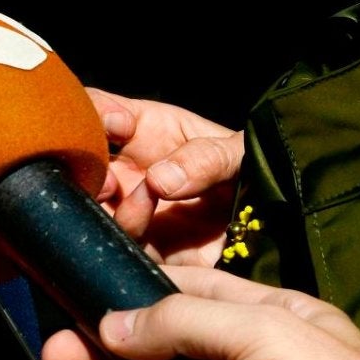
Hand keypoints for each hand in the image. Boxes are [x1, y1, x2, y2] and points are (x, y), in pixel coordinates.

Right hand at [88, 89, 243, 267]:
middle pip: (80, 160)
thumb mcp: (241, 153)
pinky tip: (147, 239)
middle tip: (109, 179)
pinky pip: (118, 249)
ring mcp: (131, 208)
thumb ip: (207, 157)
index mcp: (144, 130)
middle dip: (85, 167)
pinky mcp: (144, 249)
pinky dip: (123, 245)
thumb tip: (159, 180)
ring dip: (105, 207)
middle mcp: (128, 168)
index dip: (94, 112)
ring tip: (139, 208)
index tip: (115, 123)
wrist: (278, 232)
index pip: (100, 109)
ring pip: (91, 205)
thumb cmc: (258, 175)